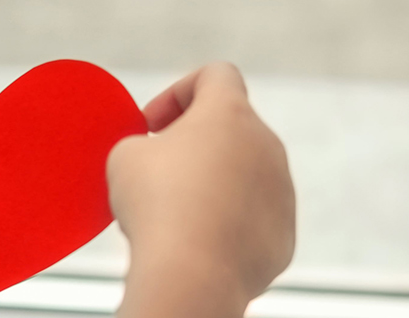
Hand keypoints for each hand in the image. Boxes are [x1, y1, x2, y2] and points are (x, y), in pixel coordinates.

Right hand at [106, 63, 295, 316]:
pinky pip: (252, 219)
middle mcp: (266, 145)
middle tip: (158, 173)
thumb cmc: (156, 205)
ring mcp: (281, 190)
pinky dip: (226, 225)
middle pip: (231, 130)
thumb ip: (143, 143)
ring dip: (212, 186)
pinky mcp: (283, 233)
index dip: (178, 93)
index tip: (152, 126)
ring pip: (244, 177)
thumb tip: (156, 159)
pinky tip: (196, 242)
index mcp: (230, 113)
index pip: (216, 75)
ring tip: (175, 214)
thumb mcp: (125, 156)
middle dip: (194, 145)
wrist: (192, 273)